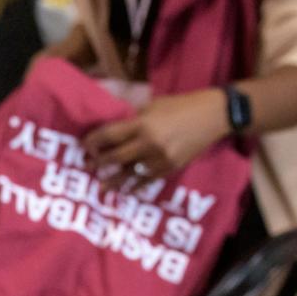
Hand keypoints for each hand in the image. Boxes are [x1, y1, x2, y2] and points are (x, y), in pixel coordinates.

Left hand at [83, 89, 229, 188]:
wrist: (214, 116)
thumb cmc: (182, 105)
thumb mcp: (154, 105)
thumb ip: (134, 117)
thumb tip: (112, 126)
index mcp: (143, 124)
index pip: (110, 135)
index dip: (93, 141)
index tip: (82, 147)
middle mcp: (149, 143)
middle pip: (116, 157)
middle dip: (99, 163)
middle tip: (86, 167)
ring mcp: (160, 158)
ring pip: (131, 173)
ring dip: (114, 180)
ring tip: (101, 187)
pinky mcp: (170, 168)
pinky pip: (148, 180)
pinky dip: (135, 185)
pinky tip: (126, 190)